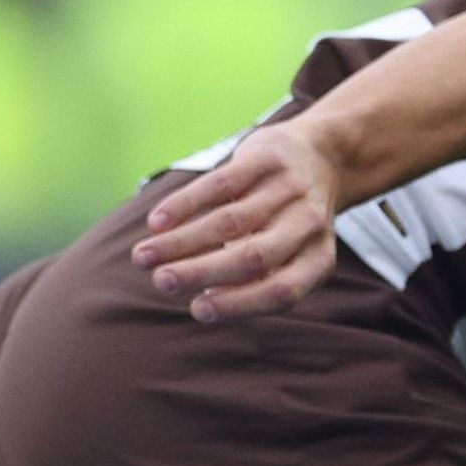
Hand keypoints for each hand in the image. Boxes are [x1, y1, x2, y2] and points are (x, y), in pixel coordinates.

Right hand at [128, 123, 348, 318]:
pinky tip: (156, 222)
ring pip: (229, 221)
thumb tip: (202, 303)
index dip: (239, 303)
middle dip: (201, 272)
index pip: (281, 291)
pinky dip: (184, 205)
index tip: (197, 310)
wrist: (322, 156)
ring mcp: (289, 189)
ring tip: (142, 256)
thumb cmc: (289, 224)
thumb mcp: (291, 256)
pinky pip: (220, 184)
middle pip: (252, 256)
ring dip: (180, 241)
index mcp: (318, 259)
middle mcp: (309, 224)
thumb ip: (256, 281)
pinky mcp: (266, 158)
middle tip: (160, 282)